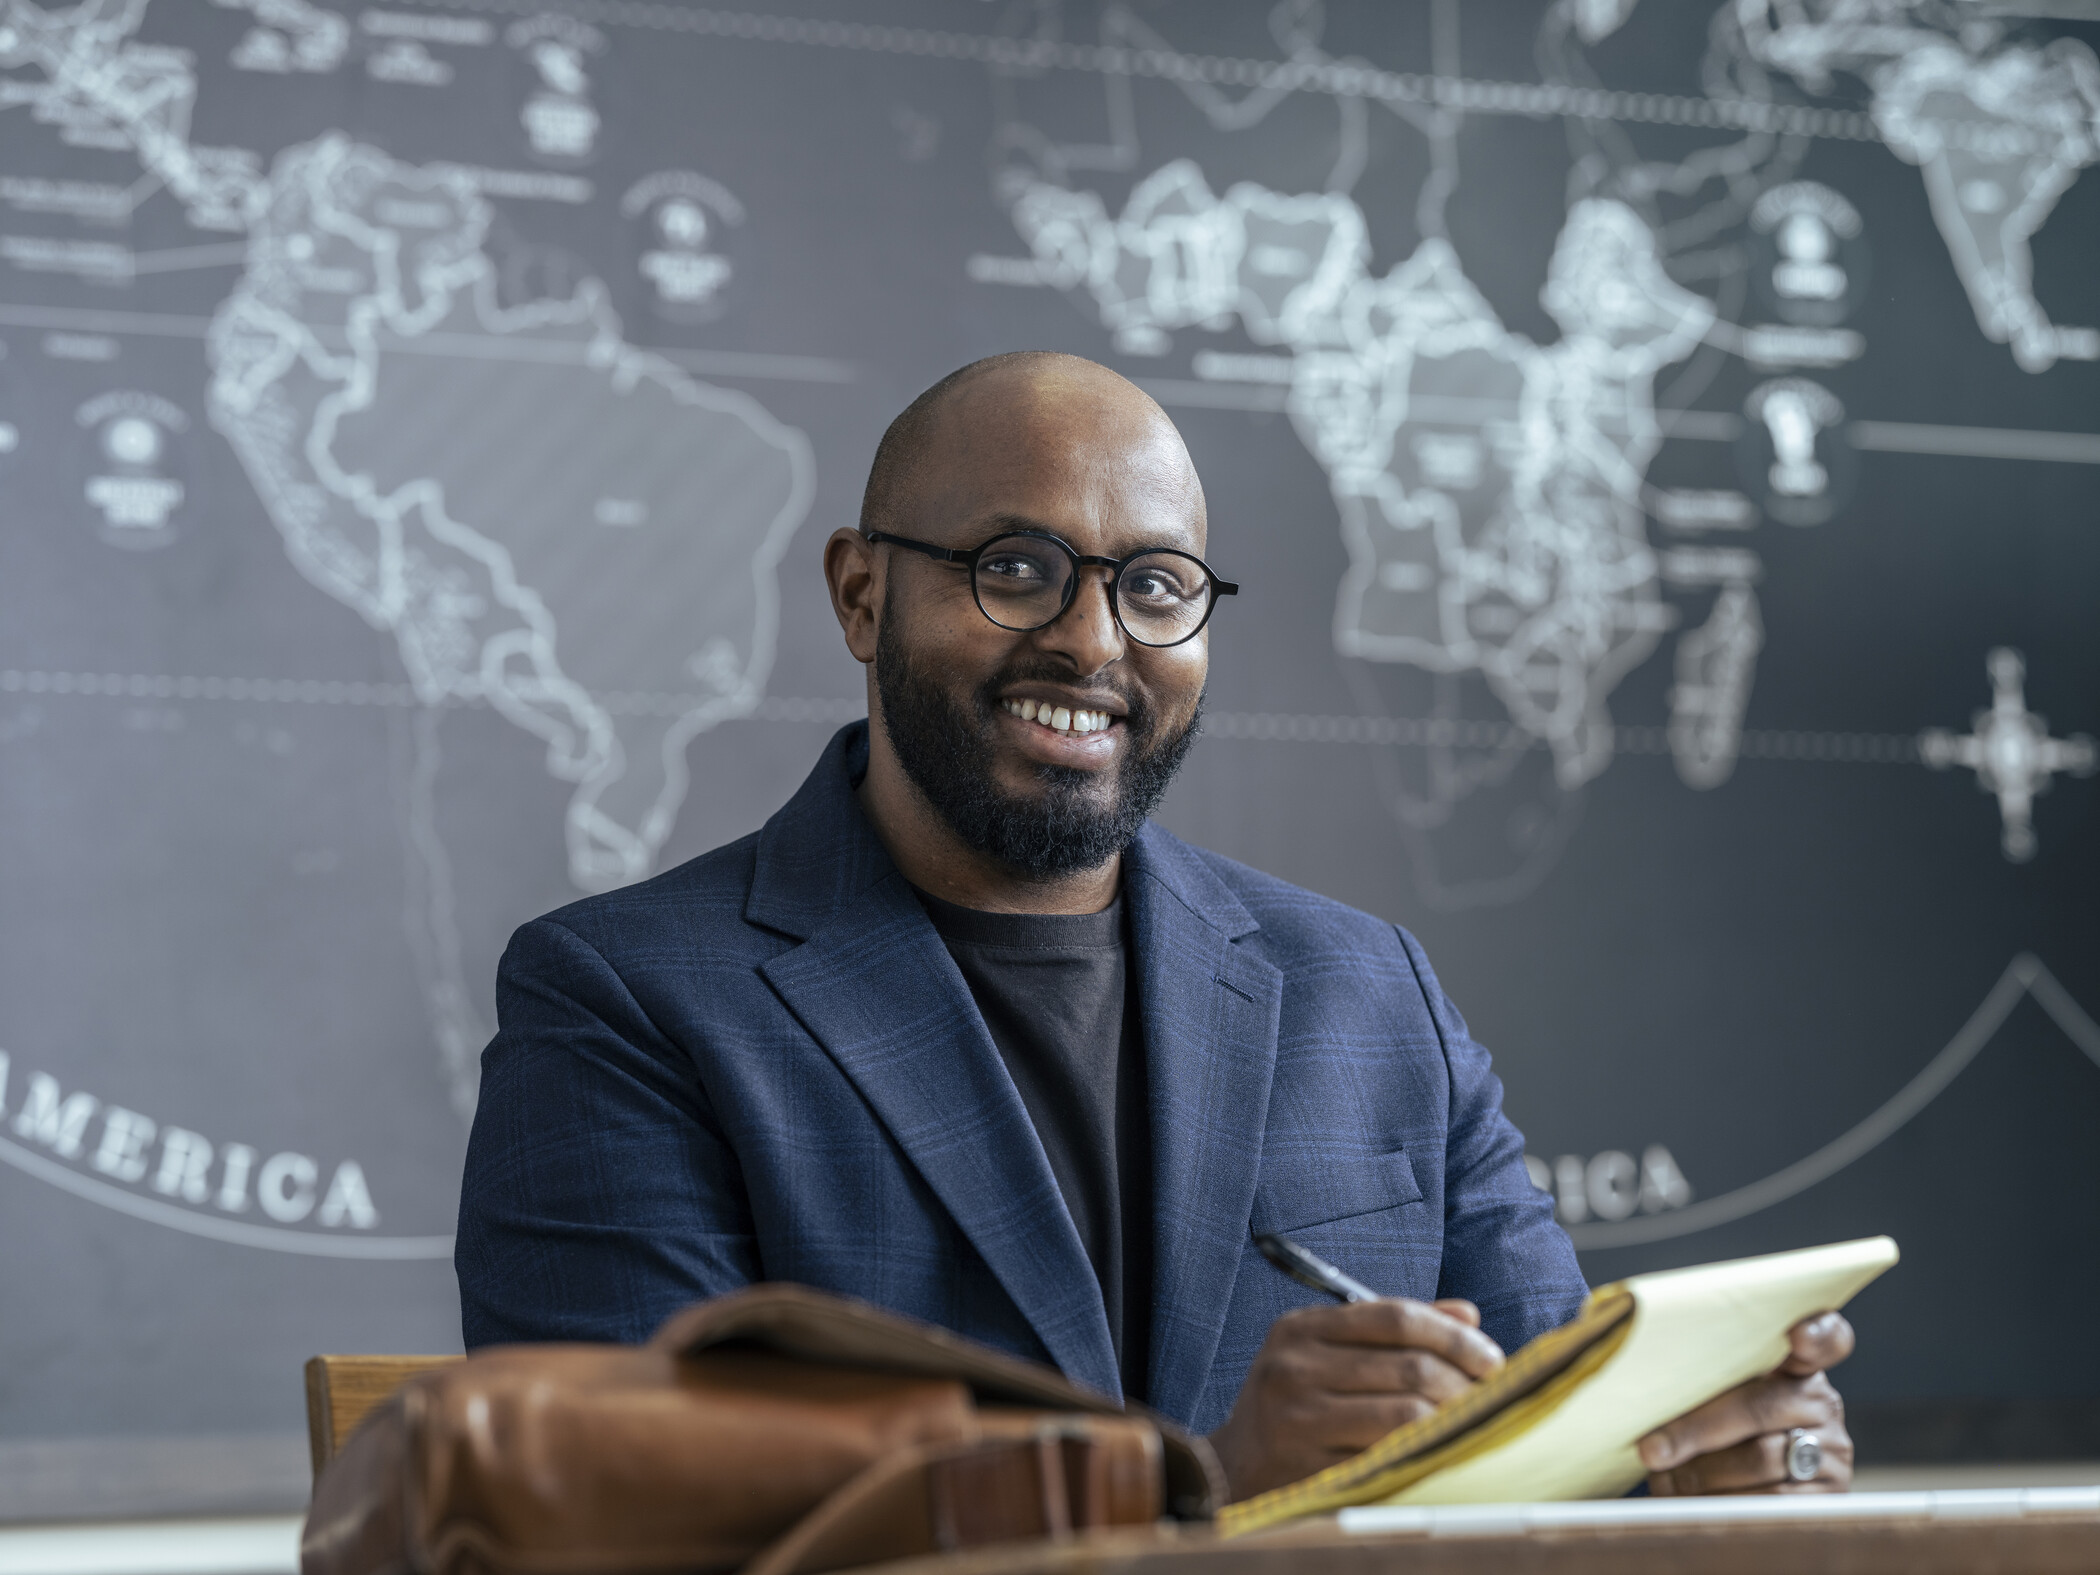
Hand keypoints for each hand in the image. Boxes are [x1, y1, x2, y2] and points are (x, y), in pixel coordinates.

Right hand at [1207, 1298, 1504, 1500]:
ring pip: (1405, 1414)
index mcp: (1301, 1328)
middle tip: (1491, 1399)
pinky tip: (1442, 1451)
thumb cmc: (1297, 1404)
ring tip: (1472, 1425)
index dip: (1454, 1336)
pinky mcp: (1308, 1466)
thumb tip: (1467, 1313)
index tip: (1491, 1359)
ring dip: (1452, 1421)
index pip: (1396, 1316)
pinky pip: (1388, 1457)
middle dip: (1463, 1384)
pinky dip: (1425, 1453)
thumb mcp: (1329, 1353)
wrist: (1234, 1467)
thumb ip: (1394, 1331)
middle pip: (1408, 1366)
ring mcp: (1297, 1418)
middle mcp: (1293, 1366)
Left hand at [1639, 1310, 1855, 1494]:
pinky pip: (1769, 1502)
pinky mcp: (1827, 1498)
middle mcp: (1821, 1403)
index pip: (1826, 1338)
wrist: (1741, 1490)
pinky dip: (1722, 1503)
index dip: (1815, 1333)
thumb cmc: (1712, 1426)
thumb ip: (1703, 1375)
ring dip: (1702, 1473)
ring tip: (1663, 1477)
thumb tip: (1646, 1373)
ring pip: (1760, 1458)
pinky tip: (1692, 1502)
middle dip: (1696, 1429)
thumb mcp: (1715, 1392)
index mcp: (1798, 1364)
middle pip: (1759, 1407)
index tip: (1794, 1334)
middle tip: (1651, 1449)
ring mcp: (1831, 1451)